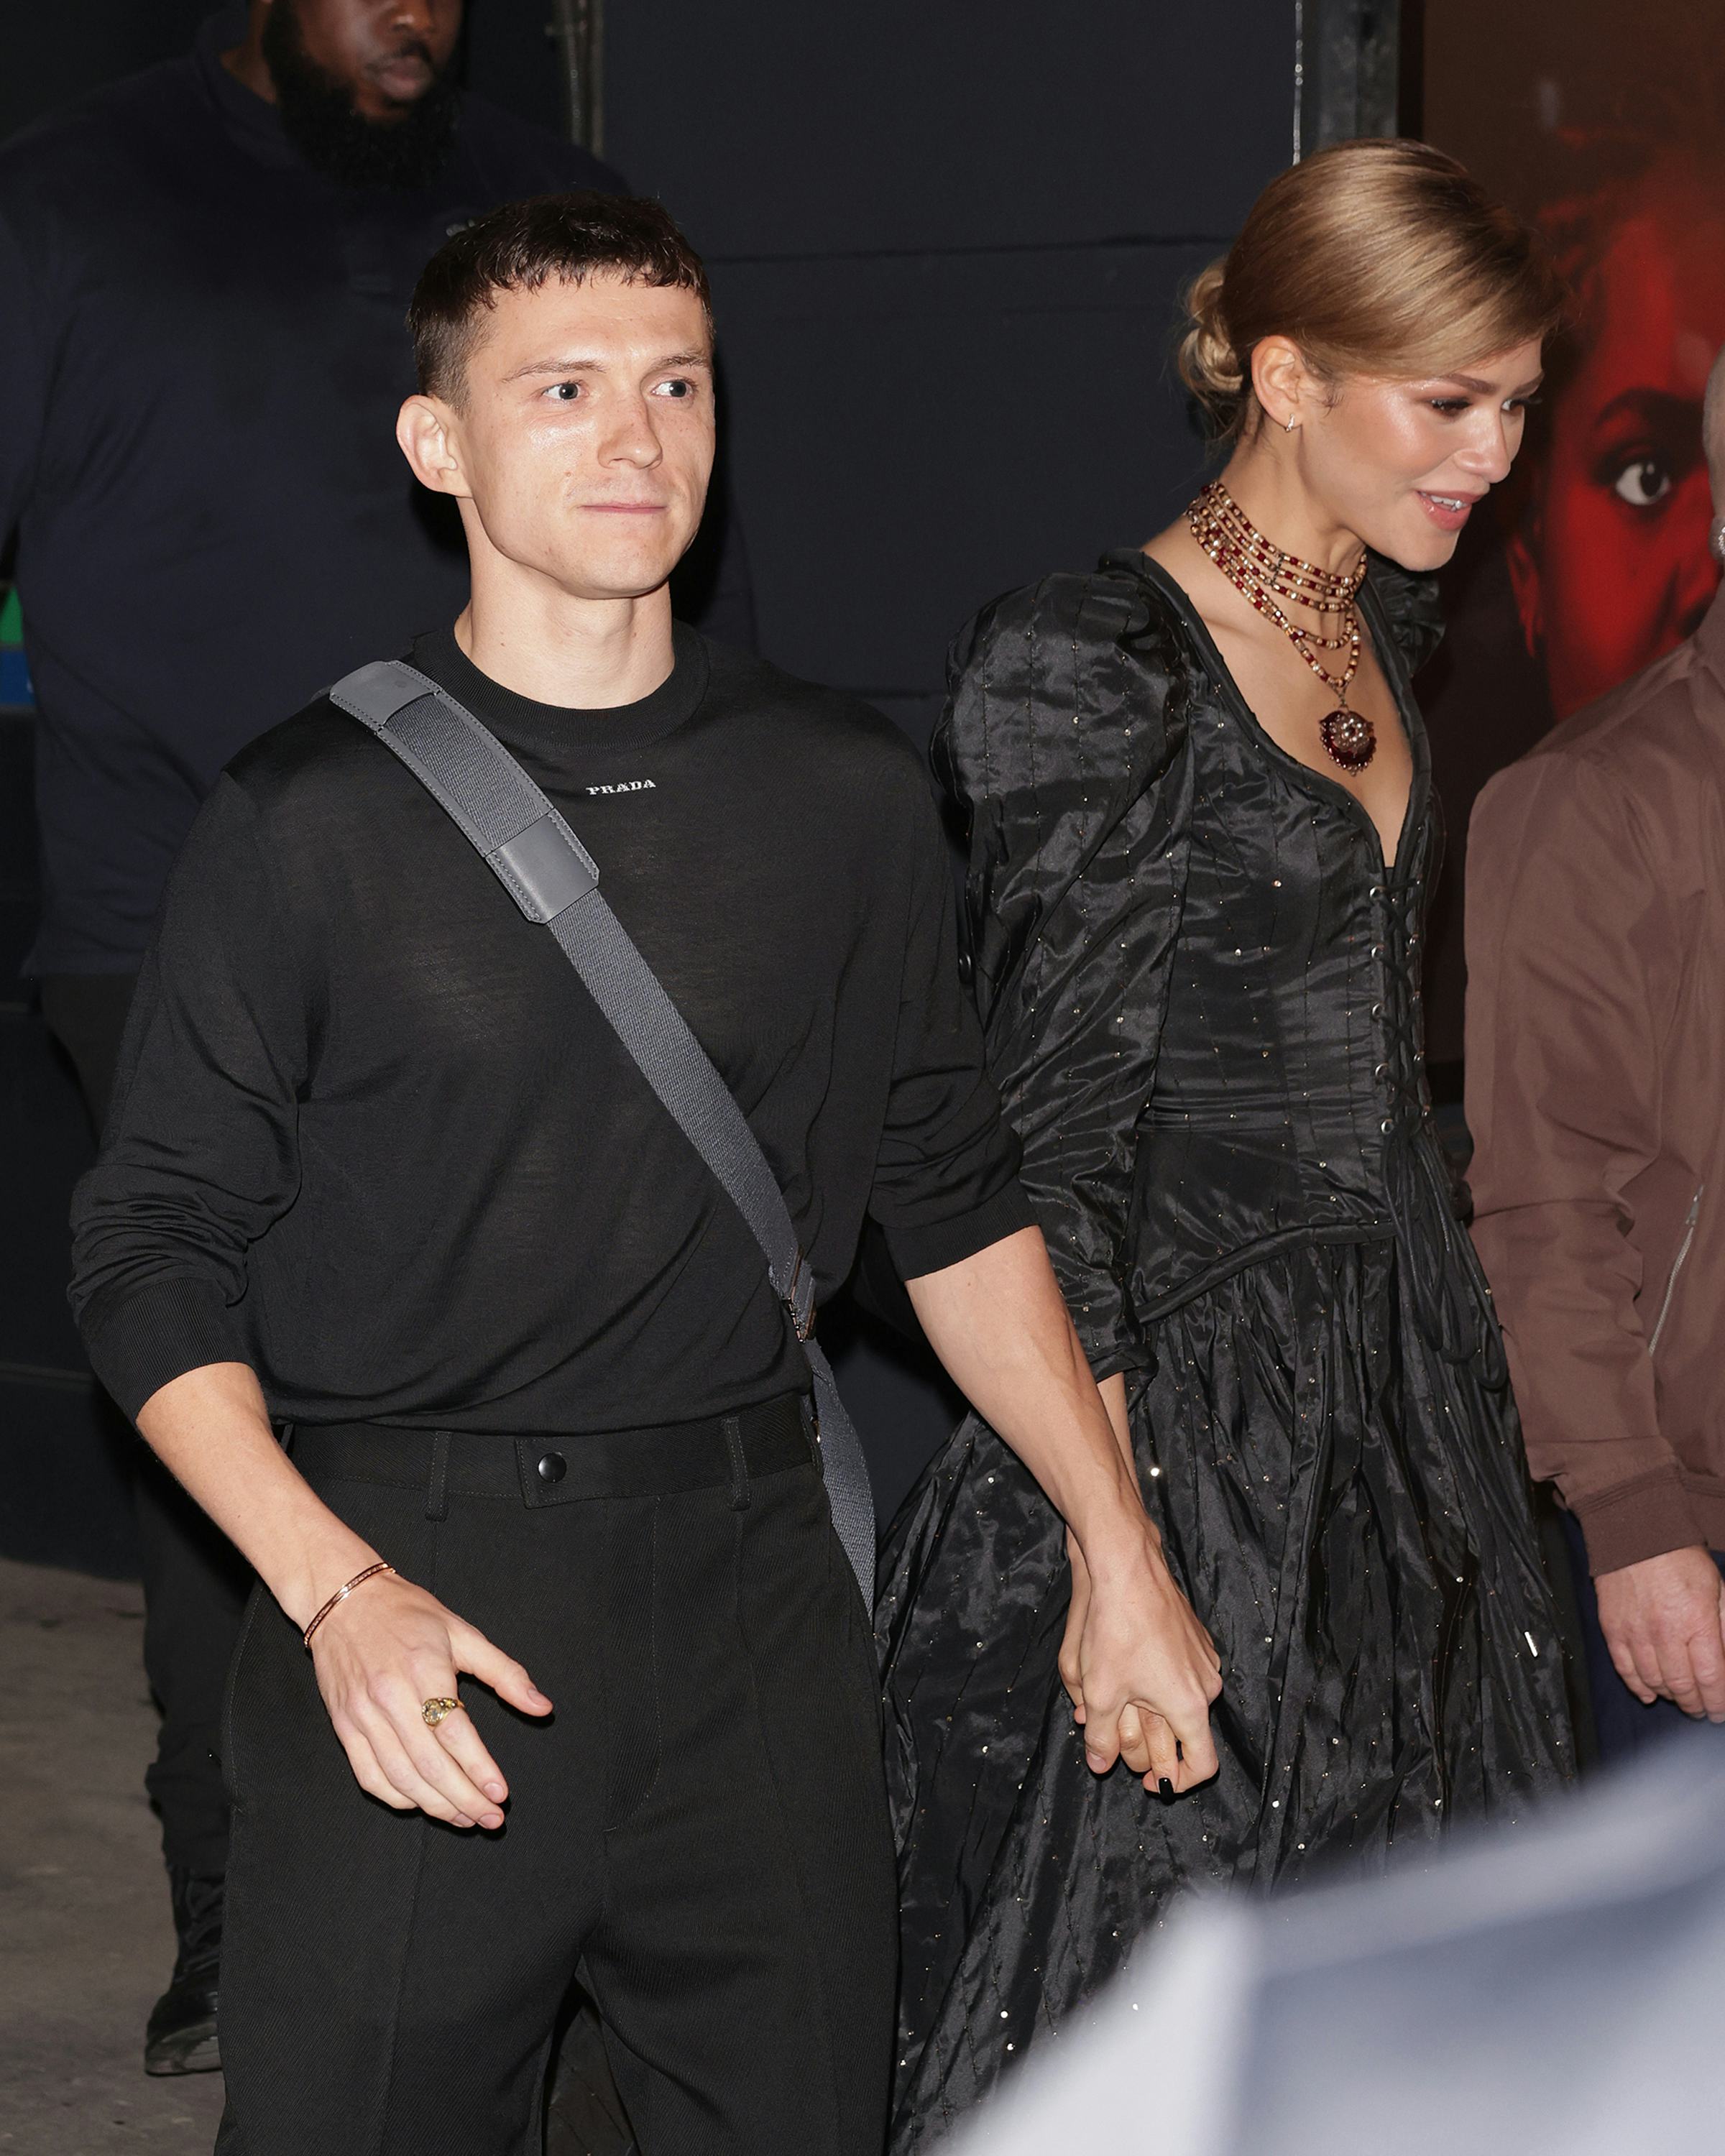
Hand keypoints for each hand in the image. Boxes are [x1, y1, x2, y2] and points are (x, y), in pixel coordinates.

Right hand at [308, 1571, 552, 1826]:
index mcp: (424, 1670)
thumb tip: (543, 1707)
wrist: (345, 1602)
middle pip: (429, 1764)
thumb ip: (505, 1673)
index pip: (454, 1732)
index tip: (501, 1794)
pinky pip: (369, 1776)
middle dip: (464, 1799)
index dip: (479, 1768)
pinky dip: (397, 1797)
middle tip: (491, 1819)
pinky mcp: (343, 1727)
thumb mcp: (463, 1633)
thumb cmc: (409, 1614)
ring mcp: (362, 1715)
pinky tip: (423, 1804)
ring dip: (435, 1806)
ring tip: (465, 1819)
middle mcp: (390, 1697)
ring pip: (400, 1777)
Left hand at [1060, 1523, 1221, 1792]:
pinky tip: (1125, 1667)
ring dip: (1152, 1710)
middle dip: (1154, 1743)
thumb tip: (1099, 1767)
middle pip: (1189, 1732)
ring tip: (1115, 1698)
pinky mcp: (1194, 1636)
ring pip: (1182, 1699)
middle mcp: (1207, 1684)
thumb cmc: (1116, 1630)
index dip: (1179, 1782)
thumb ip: (1100, 1736)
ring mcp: (1204, 1657)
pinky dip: (1157, 1680)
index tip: (1152, 1783)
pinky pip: (1181, 1671)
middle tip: (1118, 1739)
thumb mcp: (1100, 1691)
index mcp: (1191, 1705)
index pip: (1204, 1765)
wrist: (1128, 1568)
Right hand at [1596, 1545, 1724, 1719]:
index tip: (1719, 1712)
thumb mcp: (1718, 1590)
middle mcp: (1665, 1632)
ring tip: (1679, 1699)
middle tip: (1702, 1710)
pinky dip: (1638, 1687)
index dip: (1717, 1703)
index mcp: (1697, 1622)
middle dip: (1695, 1705)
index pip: (1711, 1679)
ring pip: (1654, 1682)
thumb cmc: (1681, 1560)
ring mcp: (1635, 1633)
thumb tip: (1724, 1663)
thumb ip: (1724, 1627)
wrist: (1635, 1534)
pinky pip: (1624, 1669)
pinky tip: (1649, 1694)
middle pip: (1682, 1687)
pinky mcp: (1612, 1629)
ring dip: (1670, 1697)